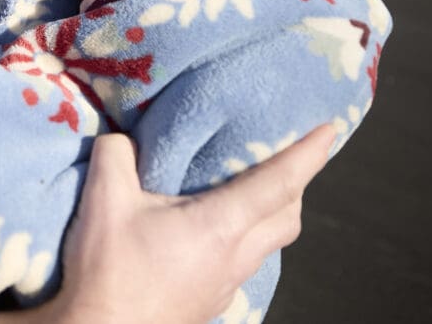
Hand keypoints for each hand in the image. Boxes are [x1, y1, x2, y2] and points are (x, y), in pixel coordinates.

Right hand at [44, 124, 335, 323]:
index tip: (328, 130)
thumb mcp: (104, 199)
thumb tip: (123, 137)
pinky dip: (246, 238)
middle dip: (296, 184)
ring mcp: (225, 284)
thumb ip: (116, 154)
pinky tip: (214, 232)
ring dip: (272, 214)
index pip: (280, 183)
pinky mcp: (211, 301)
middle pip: (288, 218)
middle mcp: (234, 257)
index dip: (309, 154)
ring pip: (269, 244)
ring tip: (251, 190)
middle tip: (285, 156)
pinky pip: (246, 263)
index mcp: (220, 226)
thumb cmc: (108, 272)